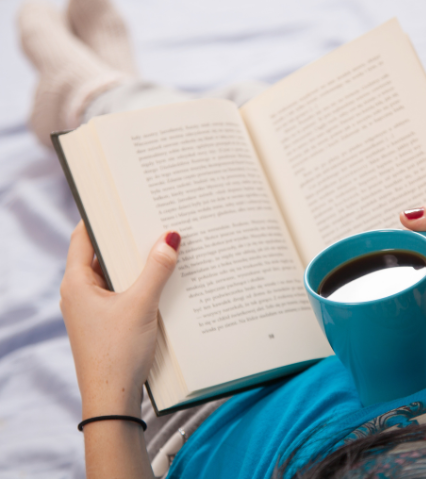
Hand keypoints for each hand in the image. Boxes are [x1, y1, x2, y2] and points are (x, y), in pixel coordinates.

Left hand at [60, 221, 180, 418]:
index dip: (100, 217)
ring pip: (114, 273)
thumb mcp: (140, 306)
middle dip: (125, 238)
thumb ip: (156, 270)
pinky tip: (160, 278)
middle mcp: (80, 292)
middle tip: (150, 219)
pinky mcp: (106, 320)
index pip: (83, 236)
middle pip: (101, 253)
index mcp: (77, 283)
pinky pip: (121, 290)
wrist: (112, 400)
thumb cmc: (117, 353)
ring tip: (160, 245)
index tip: (121, 201)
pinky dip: (137, 281)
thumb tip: (171, 237)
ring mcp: (92, 307)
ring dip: (134, 262)